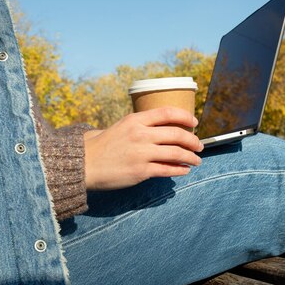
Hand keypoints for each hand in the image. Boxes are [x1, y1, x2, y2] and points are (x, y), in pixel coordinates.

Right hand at [84, 107, 203, 189]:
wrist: (84, 164)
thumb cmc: (102, 146)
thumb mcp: (120, 126)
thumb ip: (139, 125)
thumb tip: (160, 127)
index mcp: (135, 120)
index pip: (168, 112)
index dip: (185, 117)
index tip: (194, 122)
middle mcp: (140, 134)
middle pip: (177, 134)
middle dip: (193, 141)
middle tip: (199, 145)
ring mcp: (142, 153)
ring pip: (177, 153)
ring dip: (191, 157)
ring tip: (196, 160)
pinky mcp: (141, 171)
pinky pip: (168, 169)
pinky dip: (180, 170)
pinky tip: (185, 170)